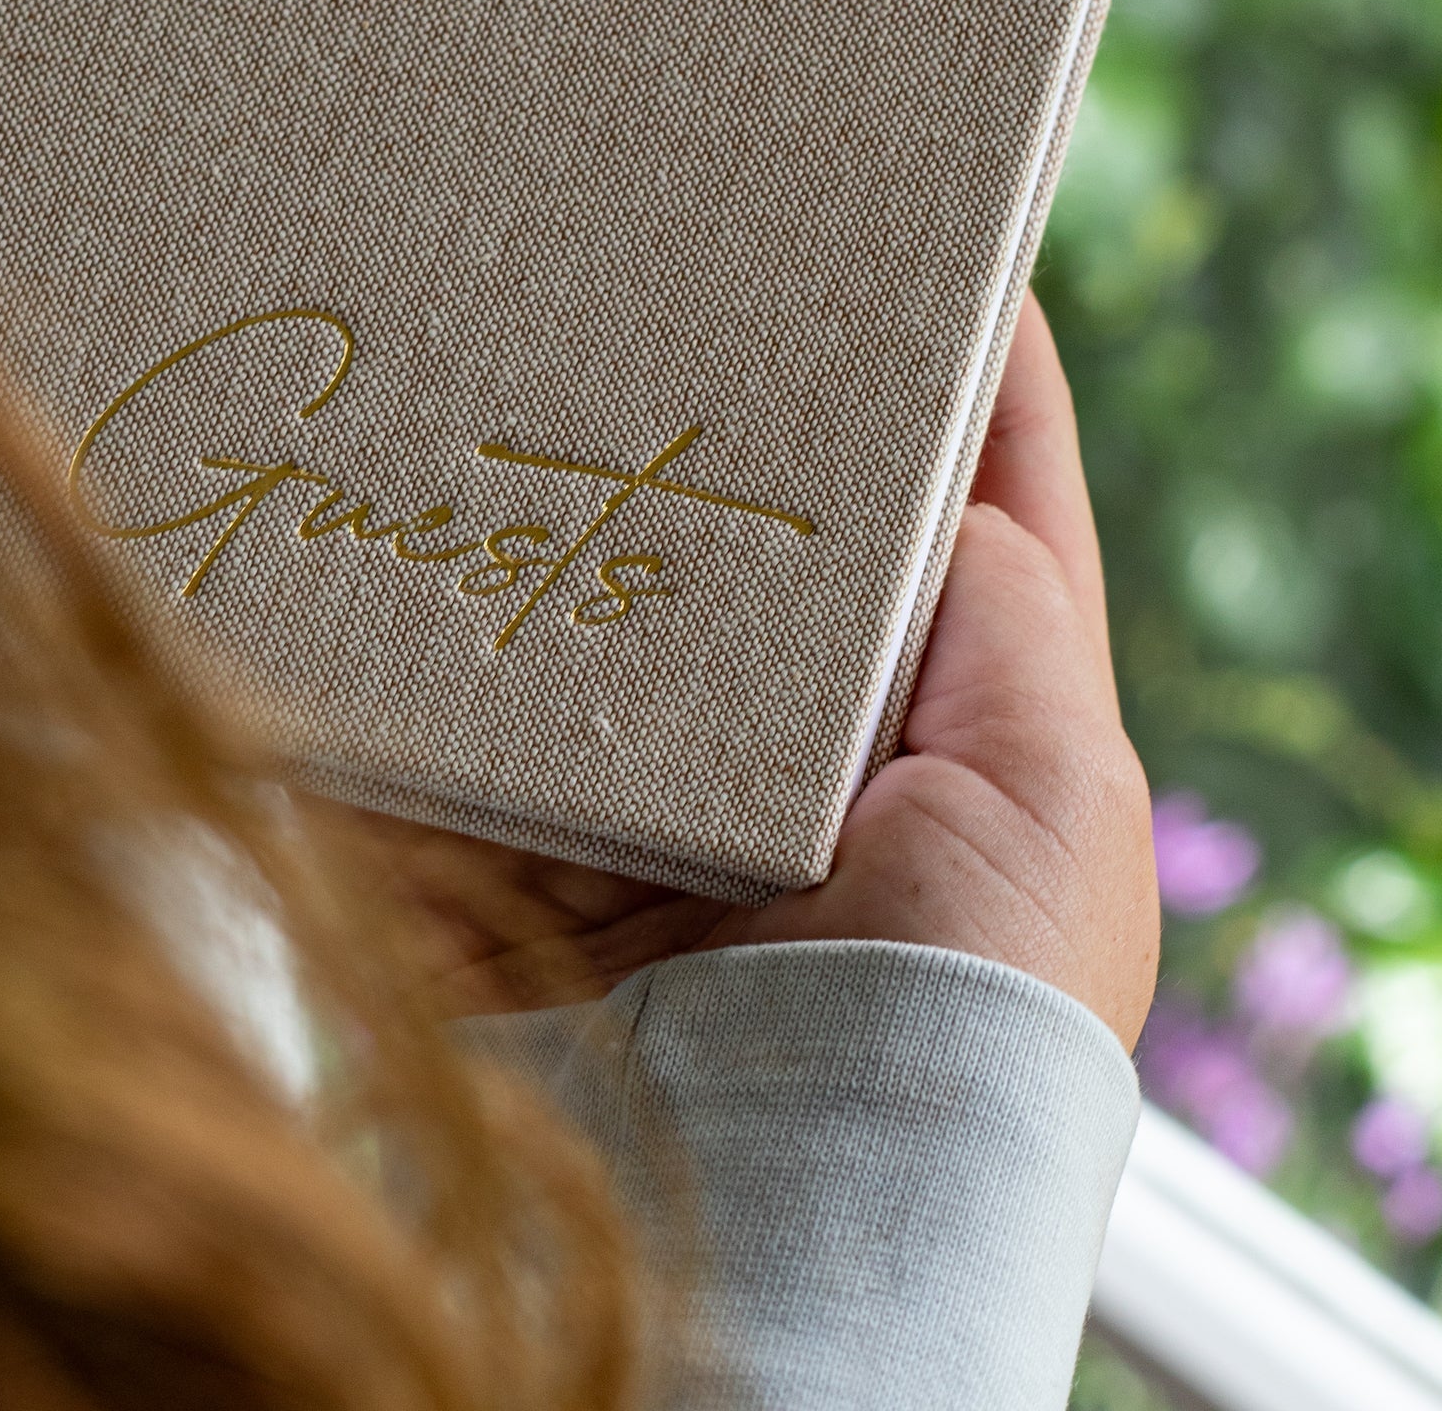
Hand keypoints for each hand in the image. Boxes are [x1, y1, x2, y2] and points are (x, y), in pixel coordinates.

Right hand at [344, 292, 1158, 1051]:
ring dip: (553, 507)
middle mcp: (795, 754)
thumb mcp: (1057, 795)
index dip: (975, 375)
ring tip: (505, 357)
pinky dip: (421, 625)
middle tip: (675, 273)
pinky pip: (459, 702)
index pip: (980, 510)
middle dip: (721, 421)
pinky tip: (383, 517)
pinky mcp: (516, 846)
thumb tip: (954, 487)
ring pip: (599, 599)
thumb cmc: (962, 1010)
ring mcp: (647, 796)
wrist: (789, 1201)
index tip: (939, 241)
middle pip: (761, 538)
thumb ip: (1011, 617)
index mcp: (948, 731)